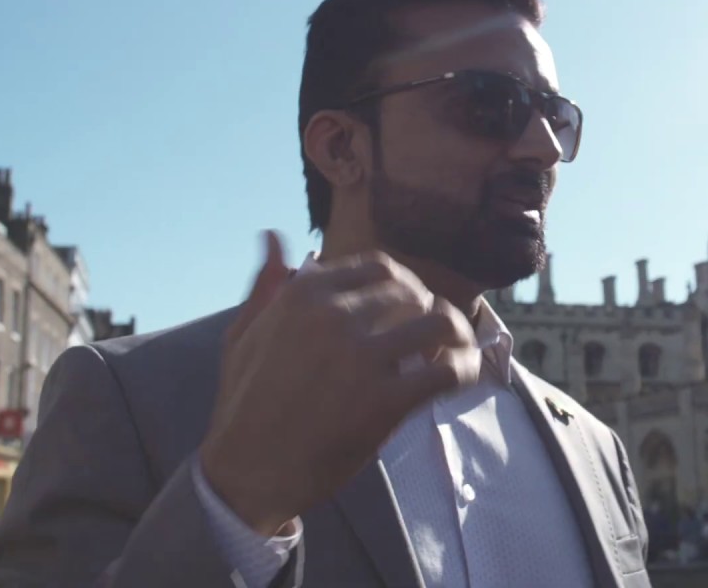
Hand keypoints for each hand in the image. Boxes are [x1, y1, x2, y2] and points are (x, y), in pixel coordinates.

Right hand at [199, 232, 480, 534]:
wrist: (247, 471)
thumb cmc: (243, 405)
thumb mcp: (243, 334)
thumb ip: (266, 284)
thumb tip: (274, 235)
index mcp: (304, 293)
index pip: (379, 268)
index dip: (402, 286)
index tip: (406, 308)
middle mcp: (334, 315)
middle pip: (412, 293)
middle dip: (427, 310)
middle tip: (430, 337)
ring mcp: (361, 356)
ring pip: (439, 321)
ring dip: (455, 334)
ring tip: (452, 352)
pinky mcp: (385, 400)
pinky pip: (447, 371)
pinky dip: (464, 370)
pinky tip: (461, 379)